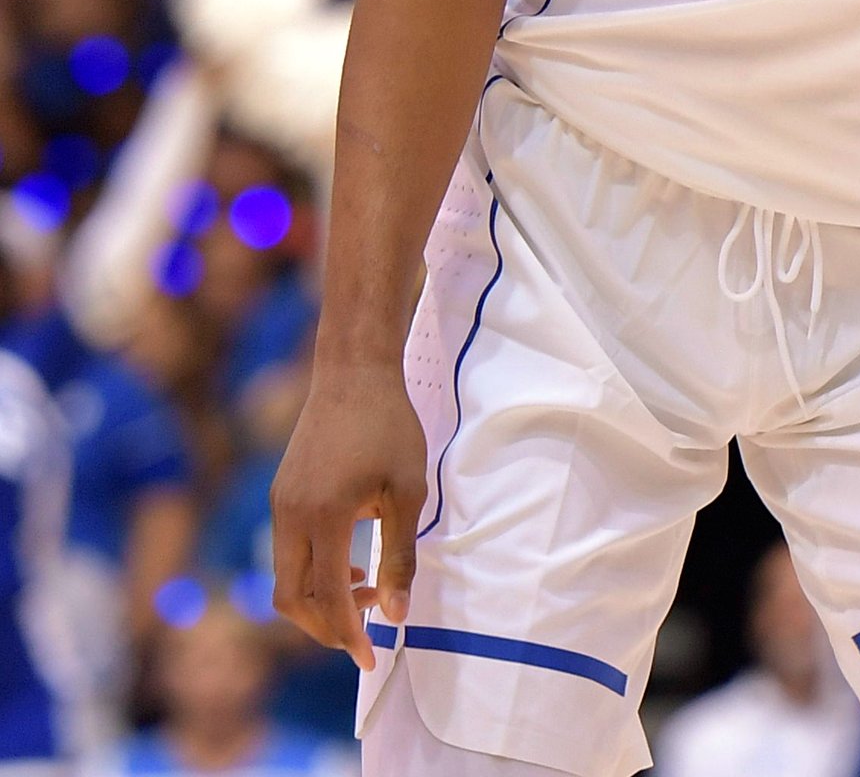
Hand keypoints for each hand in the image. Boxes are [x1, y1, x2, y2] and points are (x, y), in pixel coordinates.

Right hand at [270, 359, 428, 667]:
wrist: (353, 373)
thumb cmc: (389, 428)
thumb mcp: (408, 492)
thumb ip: (399, 556)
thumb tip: (396, 615)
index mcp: (321, 519)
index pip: (327, 599)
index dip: (346, 635)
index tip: (369, 660)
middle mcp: (288, 518)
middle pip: (290, 600)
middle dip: (325, 627)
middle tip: (364, 635)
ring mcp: (279, 507)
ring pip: (284, 579)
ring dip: (320, 599)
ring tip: (367, 593)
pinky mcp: (280, 496)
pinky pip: (287, 552)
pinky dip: (313, 573)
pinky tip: (351, 563)